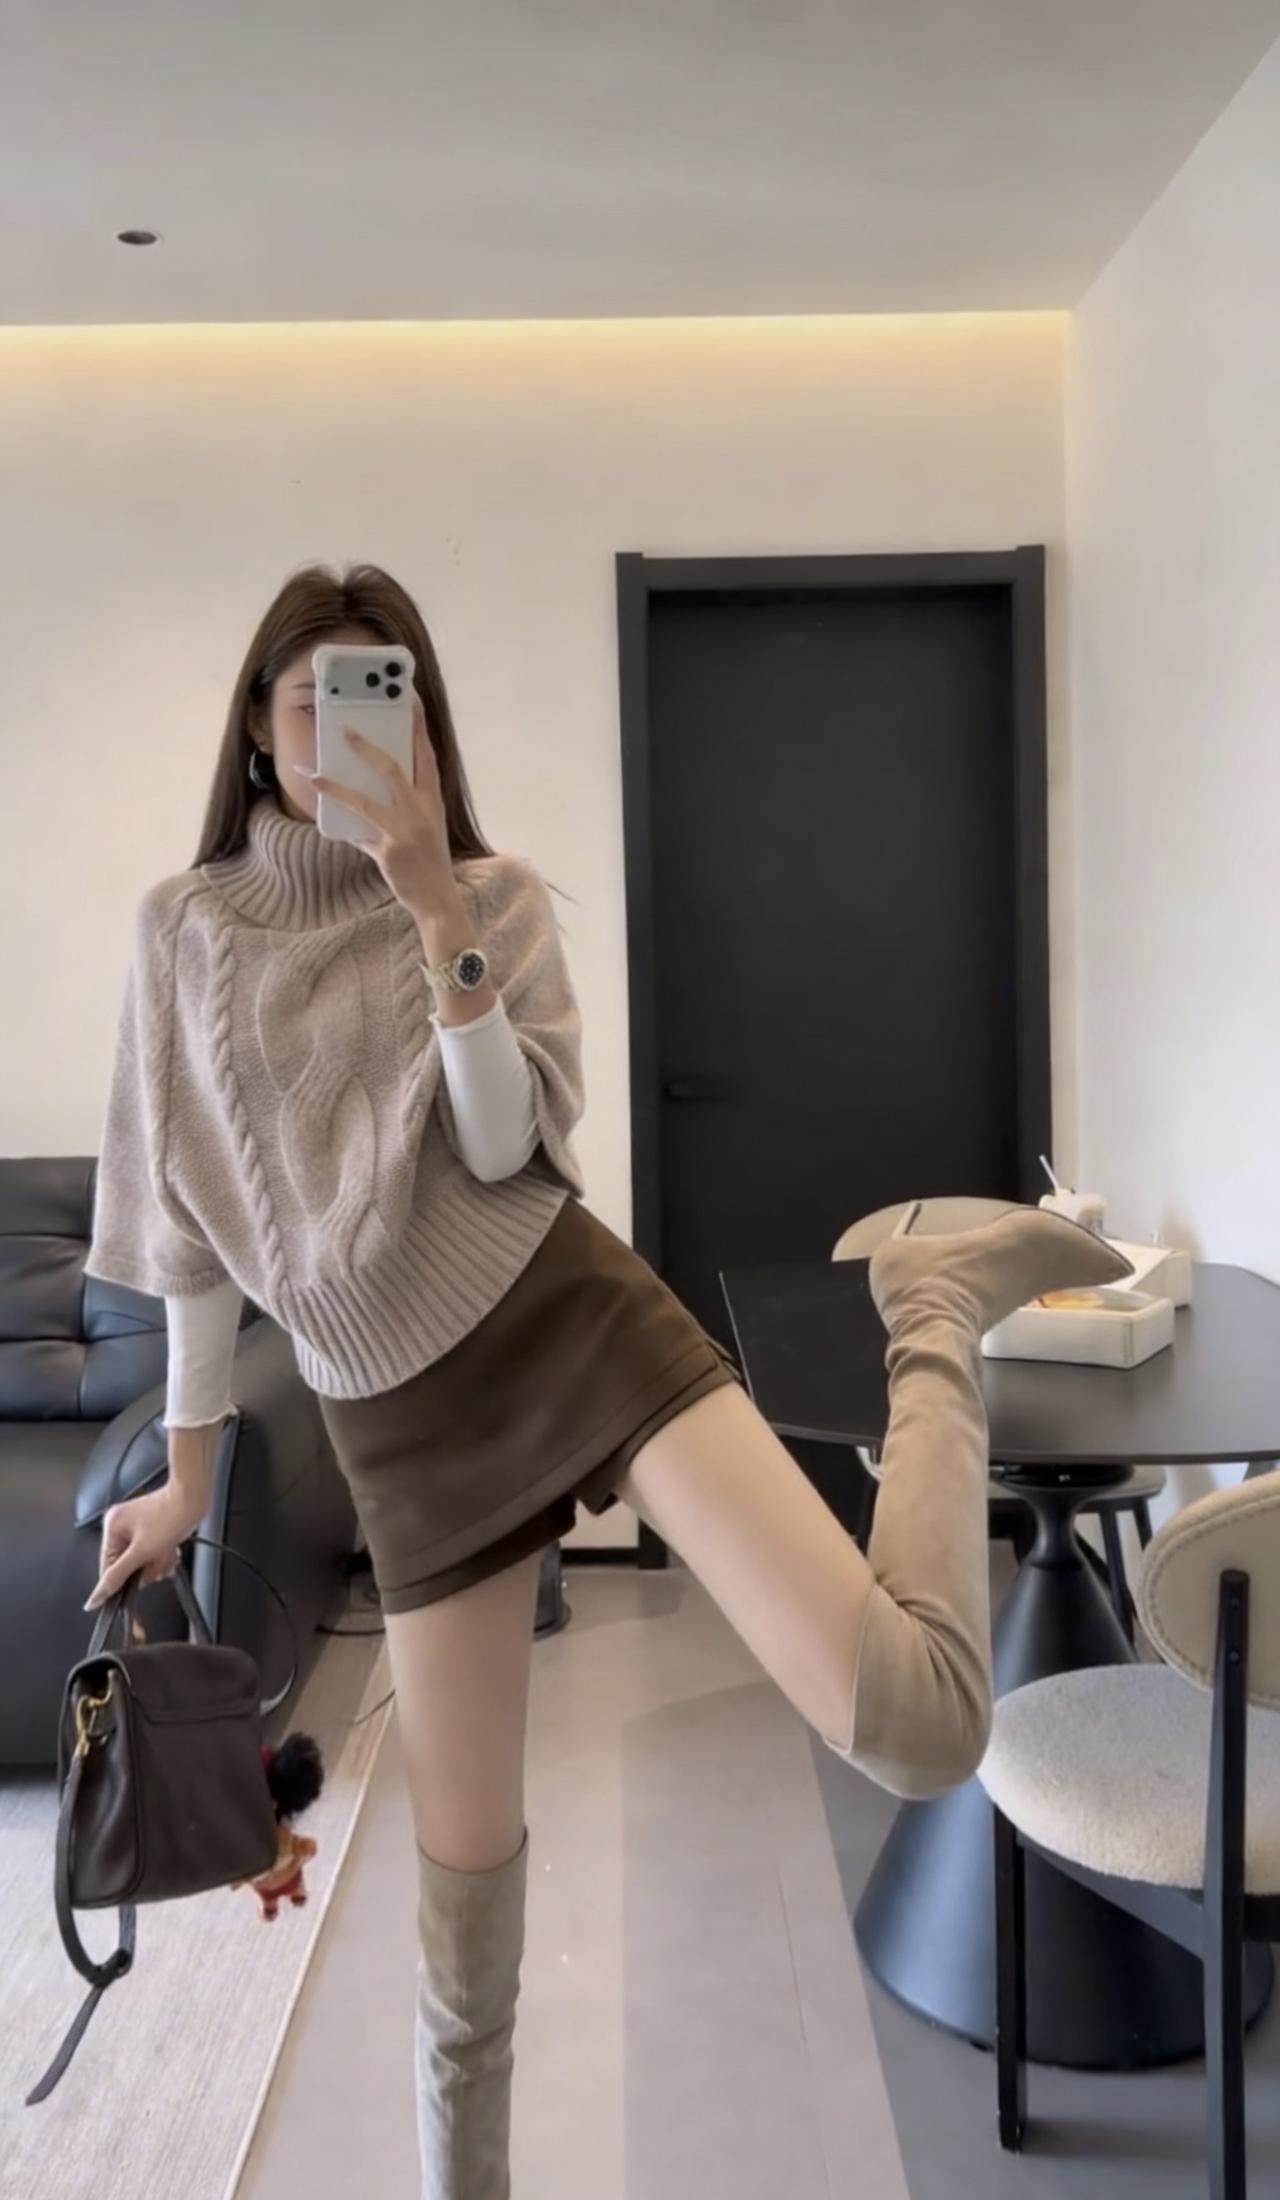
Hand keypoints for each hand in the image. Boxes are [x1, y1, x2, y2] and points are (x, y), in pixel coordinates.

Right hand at [84, 1487, 200, 1611]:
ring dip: (158, 1562)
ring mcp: (139, 1529)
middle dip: (147, 1567)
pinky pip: (154, 1554)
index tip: (128, 1594)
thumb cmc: (171, 1515)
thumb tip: (97, 1595)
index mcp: (112, 1528)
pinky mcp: (154, 1531)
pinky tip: (171, 1550)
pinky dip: (163, 1556)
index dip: (121, 1581)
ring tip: (167, 1551)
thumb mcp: (141, 1552)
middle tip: (157, 1559)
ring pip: (144, 1562)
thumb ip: (118, 1575)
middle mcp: (123, 1526)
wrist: (194, 1500)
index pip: (107, 1567)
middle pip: (128, 1566)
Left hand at [307, 699, 452, 917]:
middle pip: (392, 768)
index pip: (427, 756)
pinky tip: (321, 813)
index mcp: (433, 801)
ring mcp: (404, 831)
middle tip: (344, 729)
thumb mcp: (425, 828)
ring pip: (364, 800)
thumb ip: (402, 808)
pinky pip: (357, 832)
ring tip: (314, 775)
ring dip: (336, 787)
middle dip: (366, 747)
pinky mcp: (389, 850)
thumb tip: (368, 793)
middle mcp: (422, 811)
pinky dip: (340, 825)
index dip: (418, 728)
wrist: (438, 900)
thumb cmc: (429, 863)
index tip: (410, 701)